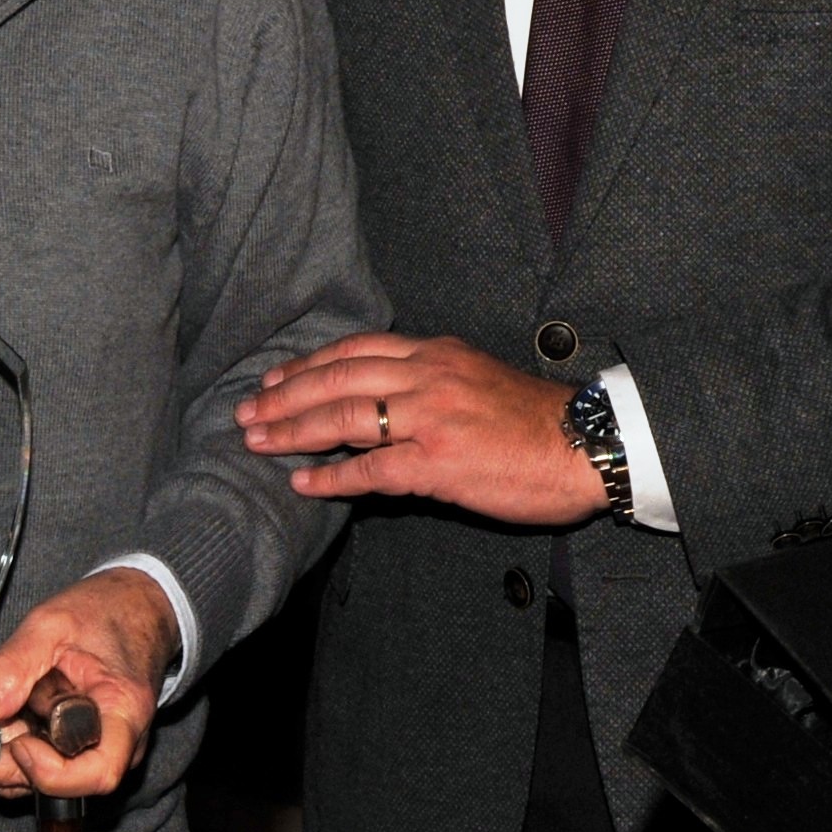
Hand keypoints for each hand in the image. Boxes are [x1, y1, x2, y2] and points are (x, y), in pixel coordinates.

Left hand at [0, 566, 177, 798]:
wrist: (136, 608)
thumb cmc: (105, 611)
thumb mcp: (53, 624)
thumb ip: (13, 668)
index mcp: (124, 714)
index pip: (97, 774)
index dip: (50, 772)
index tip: (19, 742)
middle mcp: (113, 745)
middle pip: (46, 783)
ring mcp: (90, 750)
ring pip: (29, 777)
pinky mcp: (69, 747)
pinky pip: (27, 758)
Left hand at [237, 332, 601, 525]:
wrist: (585, 446)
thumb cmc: (533, 421)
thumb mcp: (477, 380)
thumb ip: (430, 382)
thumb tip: (382, 399)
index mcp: (438, 354)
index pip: (357, 349)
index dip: (309, 363)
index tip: (274, 377)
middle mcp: (430, 377)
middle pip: (339, 377)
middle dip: (284, 395)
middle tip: (246, 412)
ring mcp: (433, 418)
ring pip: (345, 416)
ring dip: (292, 430)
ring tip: (257, 442)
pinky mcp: (440, 463)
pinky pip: (372, 469)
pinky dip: (331, 477)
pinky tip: (303, 483)